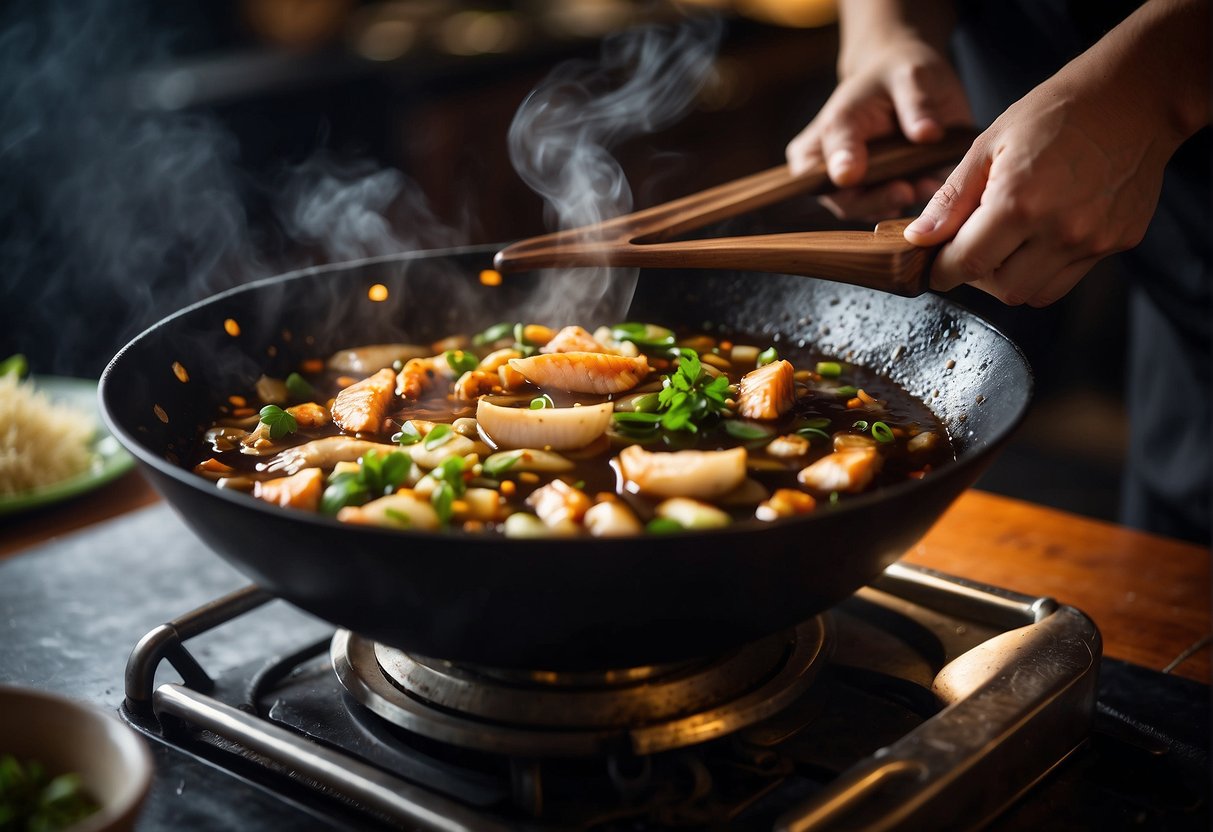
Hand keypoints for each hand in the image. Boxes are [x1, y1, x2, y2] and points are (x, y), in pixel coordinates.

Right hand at [785, 37, 971, 221]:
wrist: (902, 84)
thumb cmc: (902, 75)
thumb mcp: (914, 75)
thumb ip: (917, 103)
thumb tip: (927, 134)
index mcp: (834, 124)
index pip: (829, 151)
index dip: (839, 164)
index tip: (849, 176)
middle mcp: (828, 160)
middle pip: (838, 194)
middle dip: (874, 199)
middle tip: (909, 192)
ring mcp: (844, 183)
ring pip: (859, 209)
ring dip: (893, 205)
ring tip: (928, 188)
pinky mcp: (867, 195)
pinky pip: (881, 210)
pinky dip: (904, 206)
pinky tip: (927, 191)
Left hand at [905, 75, 1172, 306]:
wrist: (1134, 97)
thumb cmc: (1056, 113)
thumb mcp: (988, 146)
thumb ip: (951, 199)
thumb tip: (918, 238)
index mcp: (1019, 203)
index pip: (967, 263)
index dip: (943, 271)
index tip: (935, 267)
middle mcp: (1060, 230)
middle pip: (1002, 289)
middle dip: (978, 276)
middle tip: (973, 247)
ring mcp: (1094, 240)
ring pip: (1036, 293)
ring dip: (1012, 277)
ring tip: (1008, 242)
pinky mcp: (1119, 241)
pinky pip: (1070, 277)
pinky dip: (1046, 268)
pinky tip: (1043, 233)